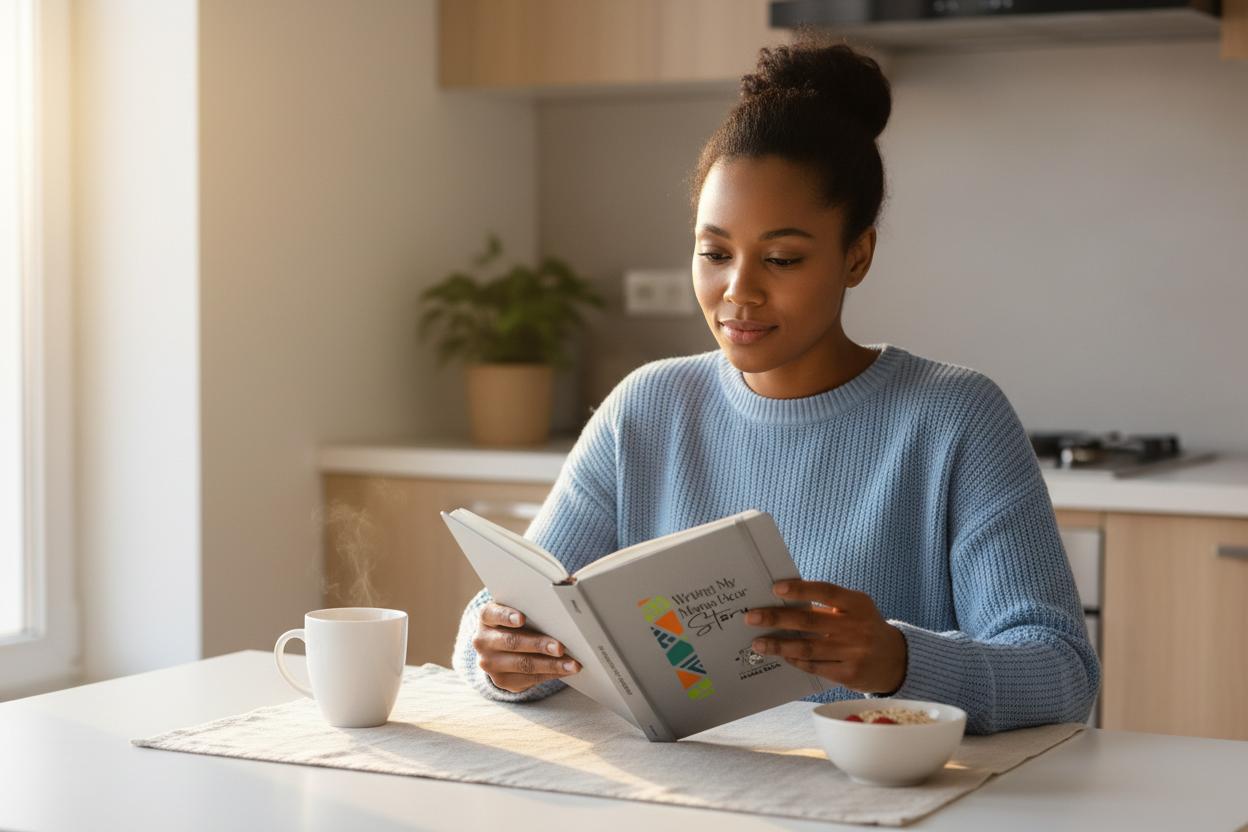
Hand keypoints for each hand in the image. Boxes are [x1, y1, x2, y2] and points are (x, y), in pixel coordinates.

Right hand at [472, 602, 580, 692]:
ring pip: (523, 664)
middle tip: (560, 647)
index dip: (506, 616)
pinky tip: (566, 670)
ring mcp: (489, 663)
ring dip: (551, 665)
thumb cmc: (514, 623)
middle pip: (512, 642)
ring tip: (572, 664)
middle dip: (539, 645)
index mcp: (486, 617)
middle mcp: (483, 641)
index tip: (522, 618)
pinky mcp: (502, 680)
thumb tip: (561, 614)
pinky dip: (551, 674)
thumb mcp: (514, 612)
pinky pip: (529, 678)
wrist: (499, 649)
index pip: (492, 613)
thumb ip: (529, 610)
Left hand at [744, 580, 906, 694]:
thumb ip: (828, 605)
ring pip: (808, 648)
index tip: (776, 588)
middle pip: (810, 621)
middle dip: (777, 619)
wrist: (895, 660)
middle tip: (752, 617)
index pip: (826, 592)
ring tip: (758, 643)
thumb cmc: (864, 627)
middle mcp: (857, 627)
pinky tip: (783, 656)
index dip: (800, 589)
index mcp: (858, 604)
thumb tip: (784, 602)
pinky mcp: (849, 674)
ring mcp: (854, 652)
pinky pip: (815, 666)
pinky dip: (796, 661)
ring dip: (779, 645)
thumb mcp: (855, 609)